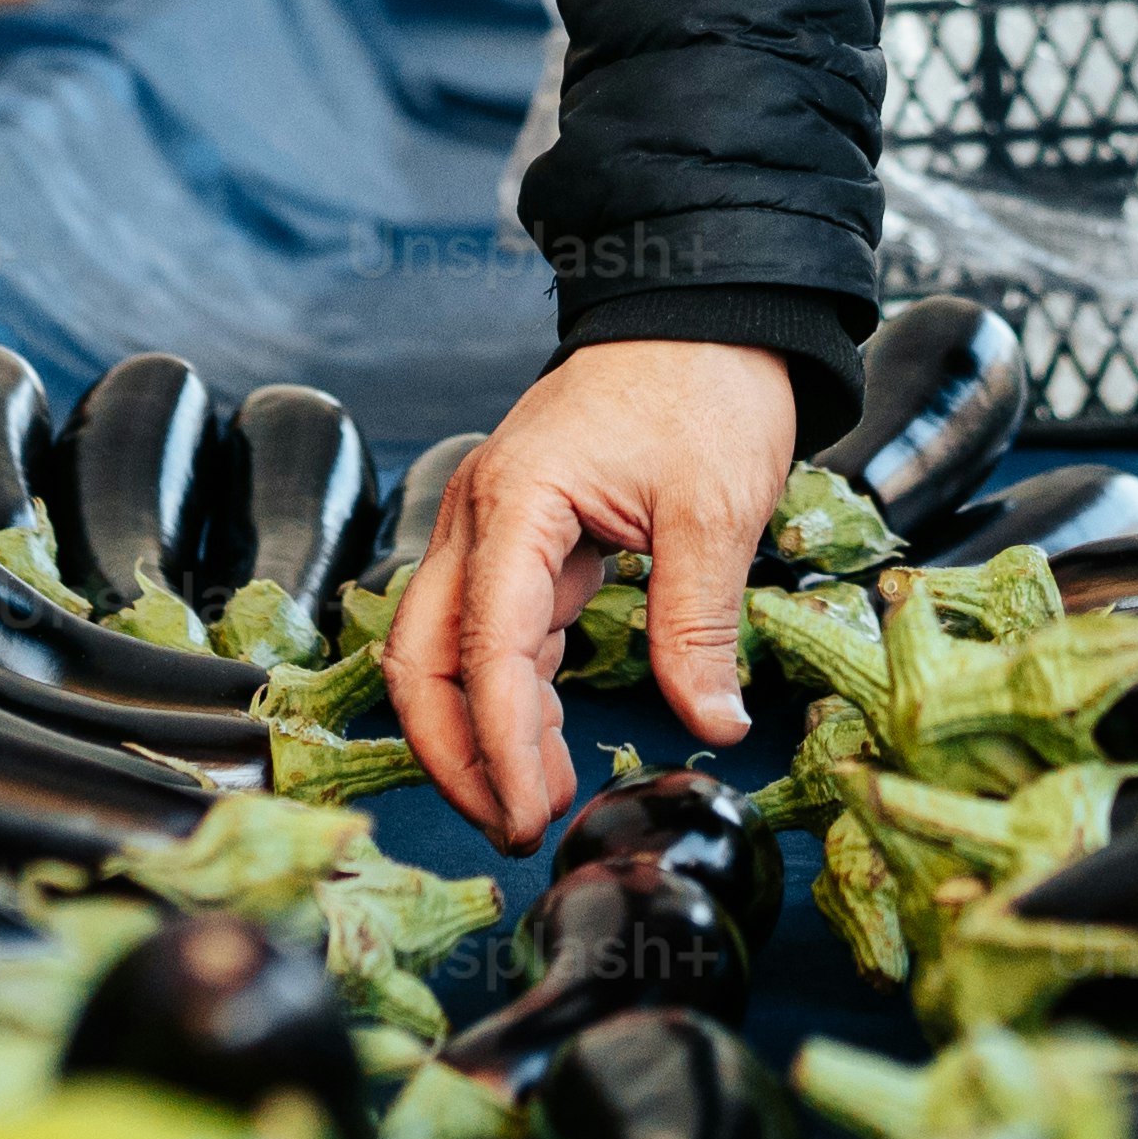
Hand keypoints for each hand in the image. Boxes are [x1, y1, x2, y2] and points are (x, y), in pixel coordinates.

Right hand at [378, 337, 791, 844]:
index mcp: (517, 502)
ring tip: (534, 806)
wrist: (706, 308)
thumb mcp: (714, 508)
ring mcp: (496, 529)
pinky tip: (546, 746)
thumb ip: (698, 624)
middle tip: (514, 830)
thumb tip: (713, 726)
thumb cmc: (704, 383)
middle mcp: (482, 518)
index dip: (501, 741)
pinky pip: (495, 633)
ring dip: (481, 734)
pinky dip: (512, 696)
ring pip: (449, 653)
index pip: (486, 646)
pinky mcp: (526, 539)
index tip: (533, 811)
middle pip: (423, 658)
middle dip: (456, 754)